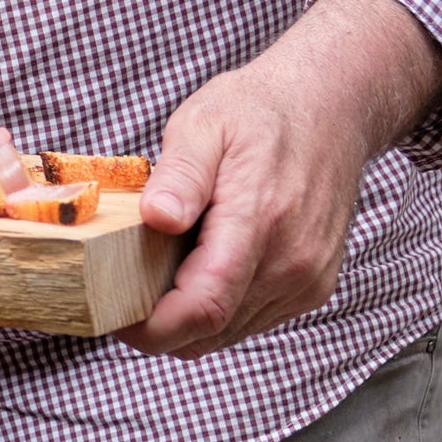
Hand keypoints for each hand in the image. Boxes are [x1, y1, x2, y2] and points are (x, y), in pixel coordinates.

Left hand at [118, 0, 441, 360]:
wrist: (330, 109)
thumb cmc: (258, 112)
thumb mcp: (204, 124)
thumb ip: (181, 175)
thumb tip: (158, 218)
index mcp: (260, 220)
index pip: (204, 306)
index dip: (152, 328)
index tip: (111, 317)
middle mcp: (293, 261)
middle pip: (212, 330)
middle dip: (158, 328)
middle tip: (116, 297)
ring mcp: (308, 278)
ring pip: (230, 332)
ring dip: (188, 319)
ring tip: (155, 276)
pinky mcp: (314, 285)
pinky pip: (252, 319)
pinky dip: (217, 310)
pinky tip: (196, 270)